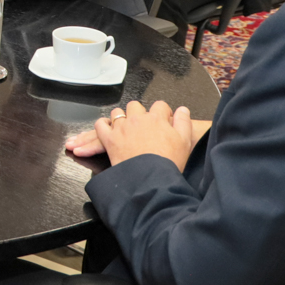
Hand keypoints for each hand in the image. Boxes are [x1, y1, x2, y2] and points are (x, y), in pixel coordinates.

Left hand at [75, 101, 196, 168]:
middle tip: (143, 124)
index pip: (160, 105)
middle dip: (139, 112)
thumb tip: (182, 109)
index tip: (163, 119)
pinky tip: (107, 129)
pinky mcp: (110, 140)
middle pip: (136, 105)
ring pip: (117, 113)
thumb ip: (183, 122)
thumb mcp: (184, 141)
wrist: (152, 179)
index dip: (163, 112)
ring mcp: (122, 128)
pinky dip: (103, 125)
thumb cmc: (169, 162)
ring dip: (121, 117)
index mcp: (156, 118)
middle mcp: (137, 119)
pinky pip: (100, 125)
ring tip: (125, 126)